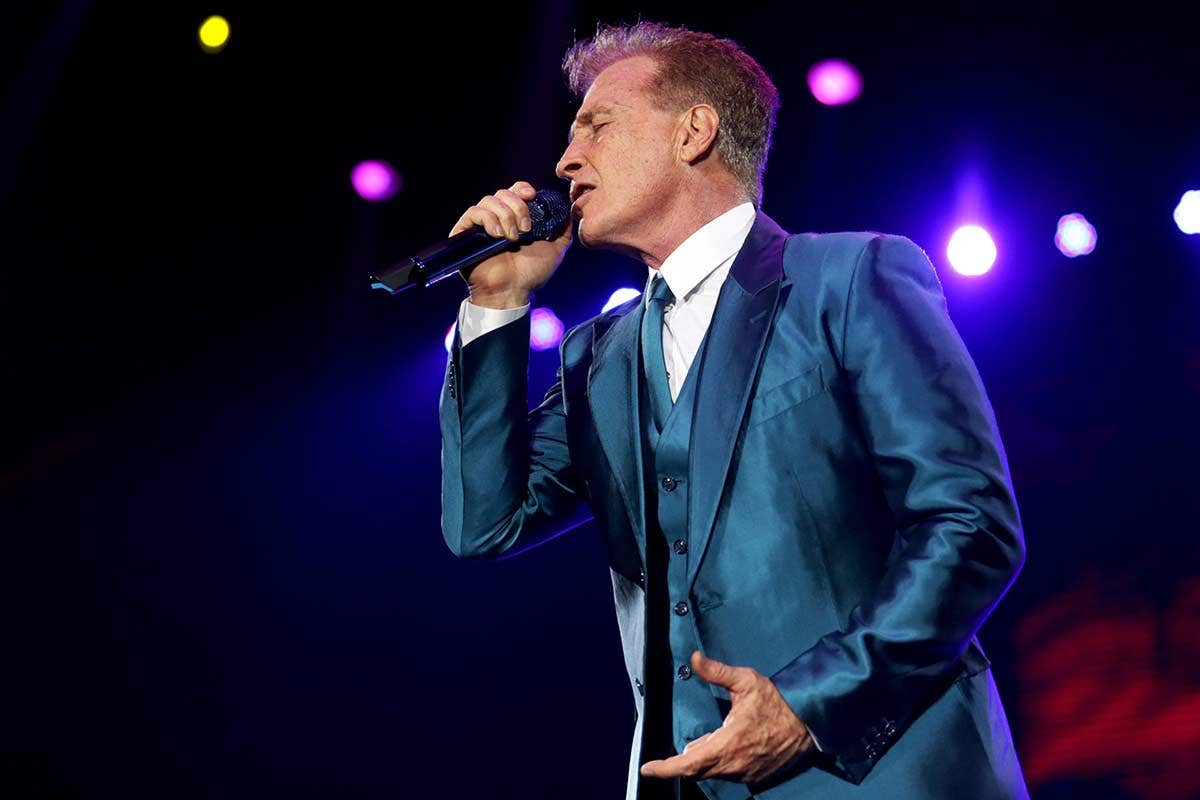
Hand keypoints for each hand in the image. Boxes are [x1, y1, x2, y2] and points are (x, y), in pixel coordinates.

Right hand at [449, 181, 572, 308]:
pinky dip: (487, 219)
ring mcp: (481, 226)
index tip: (532, 196)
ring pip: (488, 201)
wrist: (512, 292)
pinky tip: (497, 236)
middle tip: (525, 229)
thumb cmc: (531, 275)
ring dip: (505, 216)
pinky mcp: (465, 233)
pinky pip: (473, 213)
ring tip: (511, 238)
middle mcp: (497, 219)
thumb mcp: (556, 249)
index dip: (522, 189)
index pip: (515, 191)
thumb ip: (562, 229)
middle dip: (518, 207)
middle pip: (502, 193)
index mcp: (515, 219)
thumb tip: (569, 210)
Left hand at [640, 651, 813, 784]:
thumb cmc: (778, 701)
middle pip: (696, 770)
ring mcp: (745, 772)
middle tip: (680, 748)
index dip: (664, 768)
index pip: (687, 764)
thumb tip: (694, 658)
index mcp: (727, 743)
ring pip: (712, 771)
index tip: (647, 768)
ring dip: (703, 759)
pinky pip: (728, 772)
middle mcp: (734, 764)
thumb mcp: (746, 681)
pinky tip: (724, 746)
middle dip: (683, 761)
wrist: (810, 723)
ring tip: (705, 741)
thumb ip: (716, 671)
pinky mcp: (755, 776)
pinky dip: (720, 762)